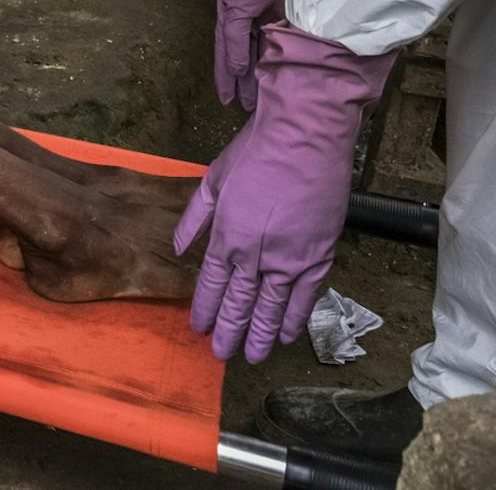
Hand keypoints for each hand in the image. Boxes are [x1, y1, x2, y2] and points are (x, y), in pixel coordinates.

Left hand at [175, 23, 394, 361]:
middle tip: (221, 355)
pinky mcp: (319, 256)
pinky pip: (305, 297)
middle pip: (240, 303)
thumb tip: (176, 248)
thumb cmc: (255, 153)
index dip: (205, 308)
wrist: (304, 139)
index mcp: (226, 236)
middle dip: (229, 331)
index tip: (199, 328)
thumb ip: (194, 219)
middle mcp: (256, 255)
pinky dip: (294, 317)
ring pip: (271, 307)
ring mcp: (290, 259)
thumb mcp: (212, 180)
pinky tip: (286, 334)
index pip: (212, 283)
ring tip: (251, 356)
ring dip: (260, 335)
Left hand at [215, 0, 286, 109]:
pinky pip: (233, 33)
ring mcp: (232, 3)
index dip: (245, 65)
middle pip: (232, 50)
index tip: (248, 87)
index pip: (244, 41)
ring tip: (234, 101)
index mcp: (248, 4)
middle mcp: (235, 5)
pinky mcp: (235, 0)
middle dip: (236, 78)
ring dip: (233, 74)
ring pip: (228, 47)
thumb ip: (290, 16)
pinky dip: (235, 54)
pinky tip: (238, 74)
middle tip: (236, 105)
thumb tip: (301, 39)